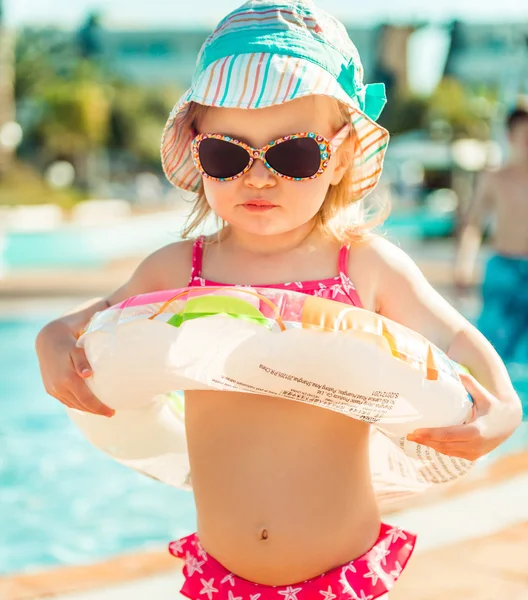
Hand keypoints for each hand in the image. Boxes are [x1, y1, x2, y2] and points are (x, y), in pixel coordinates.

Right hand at [35, 320, 114, 417]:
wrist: (48, 340)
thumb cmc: (69, 344)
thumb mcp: (77, 350)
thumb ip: (82, 362)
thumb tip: (88, 374)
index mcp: (67, 378)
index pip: (86, 399)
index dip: (99, 408)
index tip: (112, 412)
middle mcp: (58, 387)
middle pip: (80, 405)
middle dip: (96, 411)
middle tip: (110, 414)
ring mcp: (52, 389)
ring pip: (72, 405)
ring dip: (86, 410)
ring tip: (100, 411)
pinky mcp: (49, 389)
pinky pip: (65, 401)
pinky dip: (77, 405)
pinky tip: (86, 405)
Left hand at [406, 373, 522, 460]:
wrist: (509, 423)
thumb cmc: (493, 406)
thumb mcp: (483, 394)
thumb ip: (469, 382)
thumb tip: (452, 369)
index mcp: (476, 431)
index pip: (449, 435)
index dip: (431, 434)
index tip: (415, 432)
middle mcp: (475, 445)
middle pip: (444, 446)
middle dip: (425, 441)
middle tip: (408, 435)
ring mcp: (475, 453)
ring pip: (447, 452)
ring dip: (430, 446)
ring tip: (414, 438)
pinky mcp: (473, 457)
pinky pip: (453, 454)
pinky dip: (440, 448)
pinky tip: (428, 442)